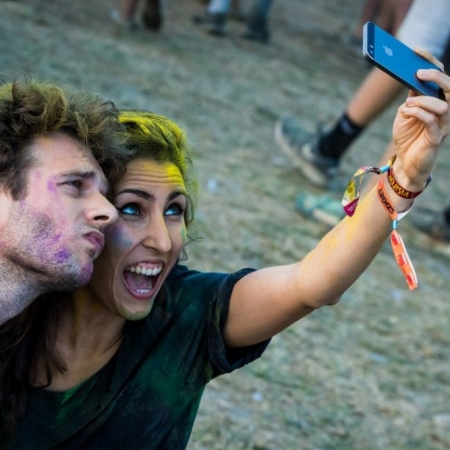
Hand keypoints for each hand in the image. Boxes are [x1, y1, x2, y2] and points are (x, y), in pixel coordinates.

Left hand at [392, 49, 449, 190]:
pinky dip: (418, 113)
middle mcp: (444, 109)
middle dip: (435, 76)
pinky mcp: (436, 138)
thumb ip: (412, 96)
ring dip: (423, 100)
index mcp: (437, 100)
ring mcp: (443, 124)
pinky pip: (432, 121)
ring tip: (407, 104)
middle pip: (449, 86)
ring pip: (443, 105)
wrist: (405, 161)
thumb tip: (410, 76)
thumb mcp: (406, 112)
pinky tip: (407, 112)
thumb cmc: (407, 135)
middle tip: (418, 72)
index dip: (430, 61)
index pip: (439, 76)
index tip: (416, 50)